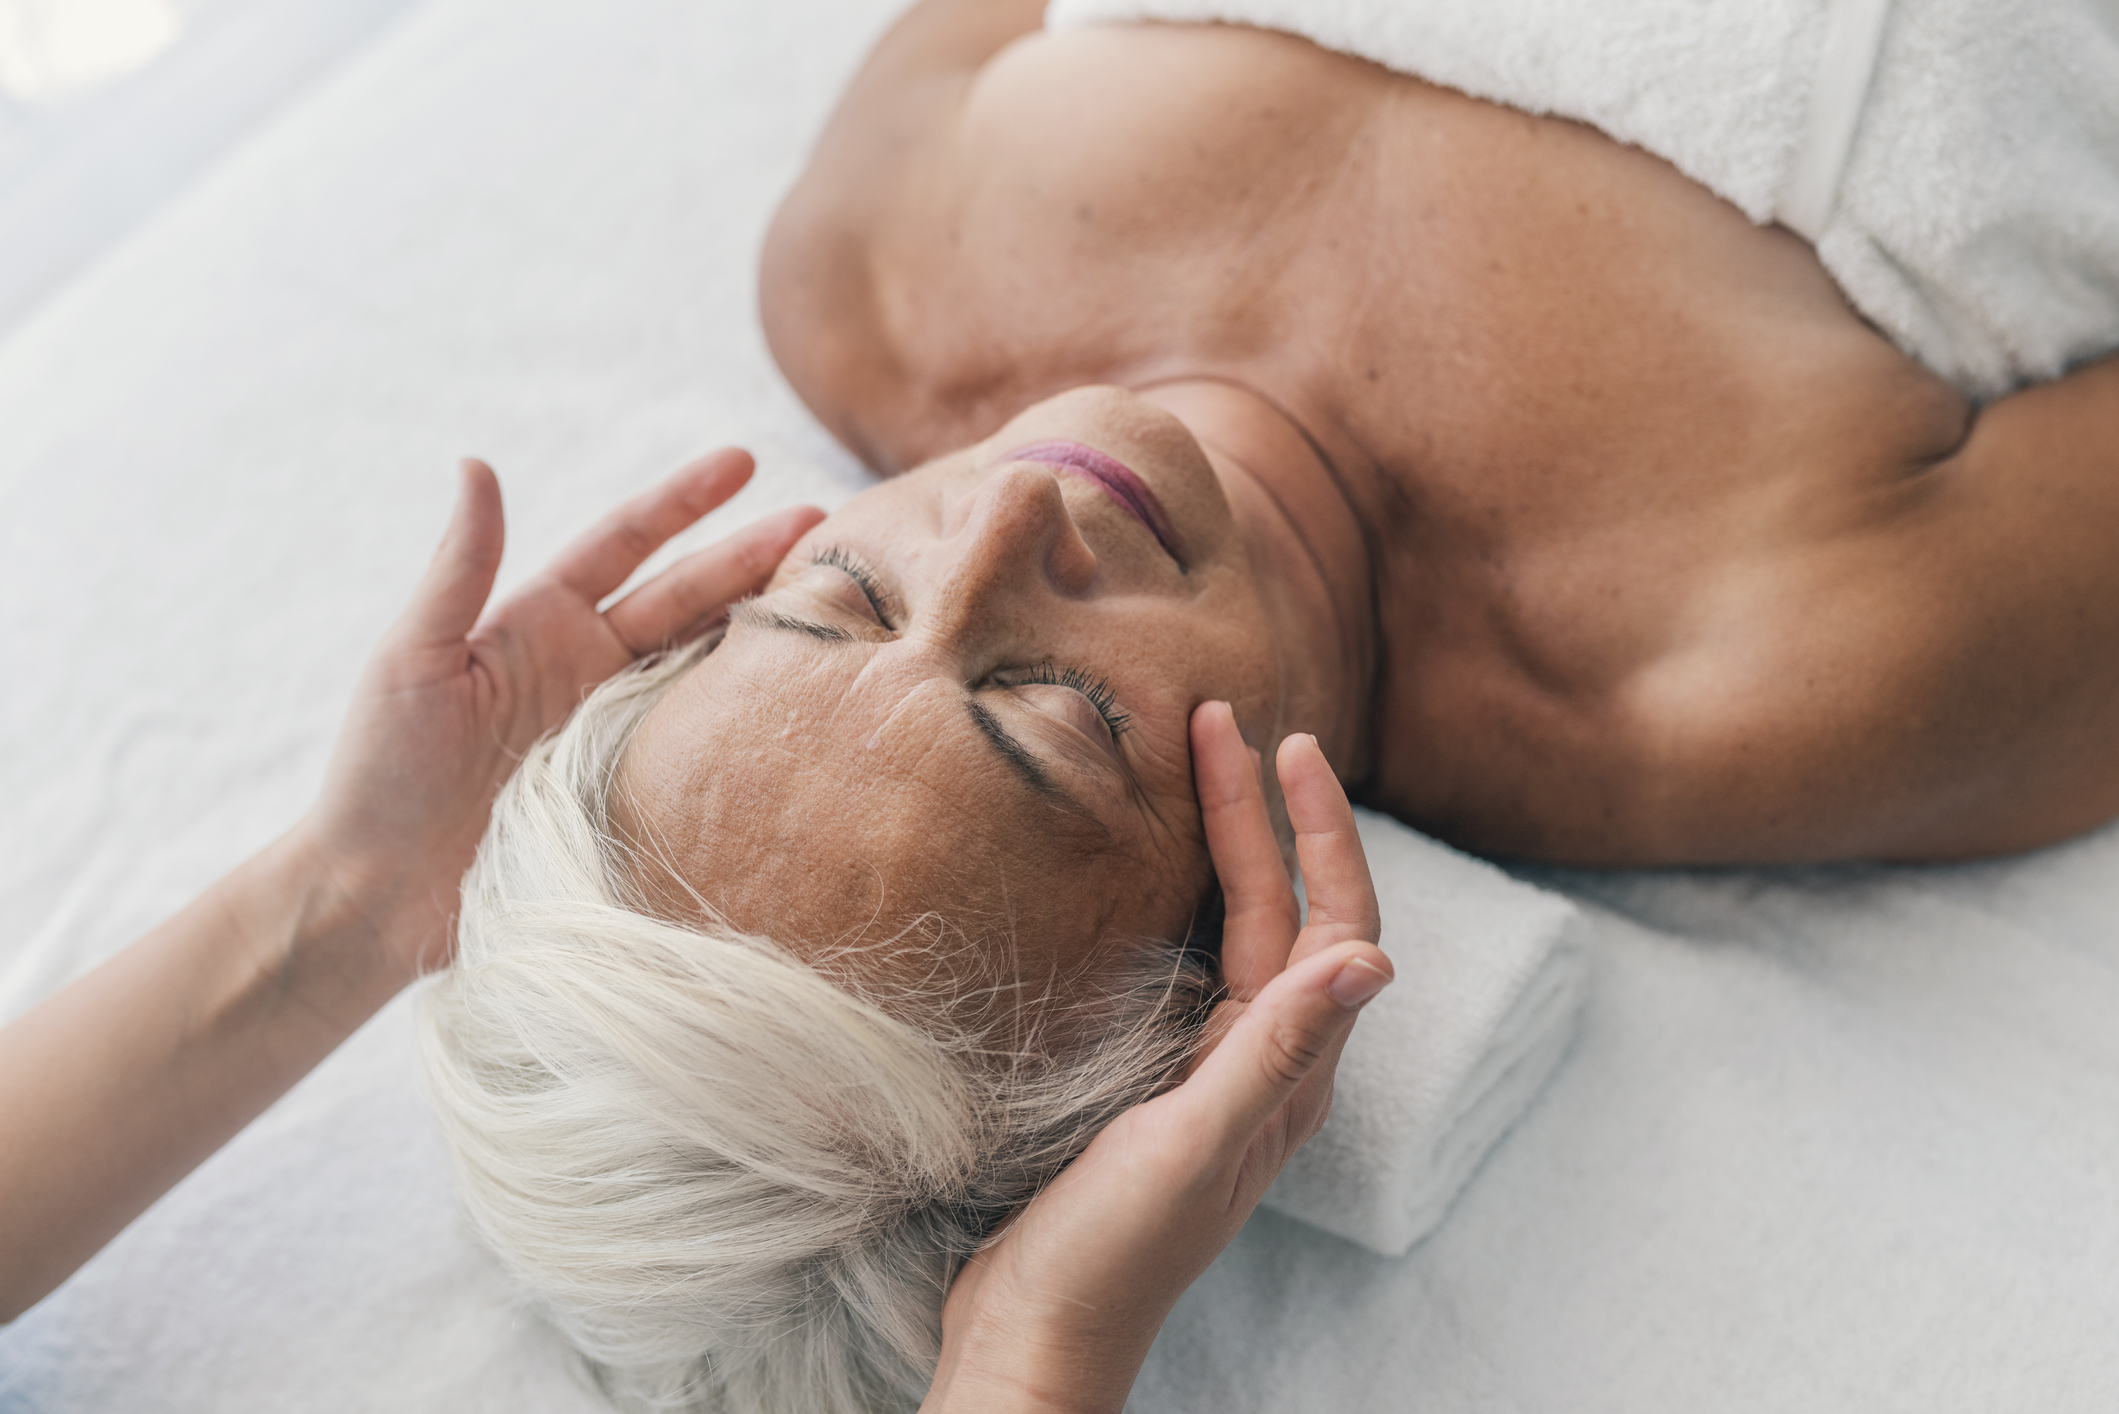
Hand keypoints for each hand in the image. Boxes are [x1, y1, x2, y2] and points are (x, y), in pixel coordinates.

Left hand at [292, 452, 821, 999]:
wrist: (379, 894)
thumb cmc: (379, 772)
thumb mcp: (414, 658)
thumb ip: (459, 567)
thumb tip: (477, 464)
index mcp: (539, 623)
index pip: (627, 544)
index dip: (685, 501)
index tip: (744, 462)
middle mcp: (588, 668)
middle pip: (688, 596)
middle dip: (755, 556)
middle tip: (827, 526)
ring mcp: (617, 730)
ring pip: (707, 663)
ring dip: (765, 630)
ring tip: (837, 603)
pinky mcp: (633, 792)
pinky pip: (703, 746)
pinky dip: (749, 719)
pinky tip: (799, 702)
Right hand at [922, 701, 1391, 1413]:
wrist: (1036, 1335)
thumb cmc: (1110, 1256)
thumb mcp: (1190, 1146)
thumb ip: (1275, 1053)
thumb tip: (1371, 957)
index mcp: (1287, 1074)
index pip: (1327, 921)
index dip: (1314, 829)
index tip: (1283, 742)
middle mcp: (1263, 1065)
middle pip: (1277, 912)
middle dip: (1258, 812)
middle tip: (1220, 720)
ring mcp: (1211, 1072)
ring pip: (1233, 932)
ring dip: (1225, 848)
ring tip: (1197, 768)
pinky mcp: (1157, 1083)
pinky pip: (1186, 964)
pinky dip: (1176, 899)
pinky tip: (1144, 874)